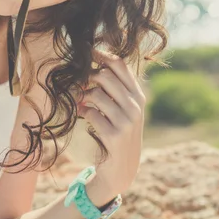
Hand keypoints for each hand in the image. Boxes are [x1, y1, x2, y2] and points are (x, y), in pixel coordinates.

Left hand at [78, 49, 145, 205]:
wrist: (122, 167)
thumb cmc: (118, 131)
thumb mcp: (123, 108)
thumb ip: (115, 88)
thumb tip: (96, 62)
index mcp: (138, 96)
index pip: (121, 66)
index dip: (103, 55)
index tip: (88, 51)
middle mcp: (136, 106)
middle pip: (106, 76)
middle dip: (88, 77)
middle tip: (80, 83)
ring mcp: (126, 121)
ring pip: (96, 94)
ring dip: (83, 96)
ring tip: (81, 101)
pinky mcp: (115, 135)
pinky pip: (91, 113)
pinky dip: (83, 112)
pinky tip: (83, 115)